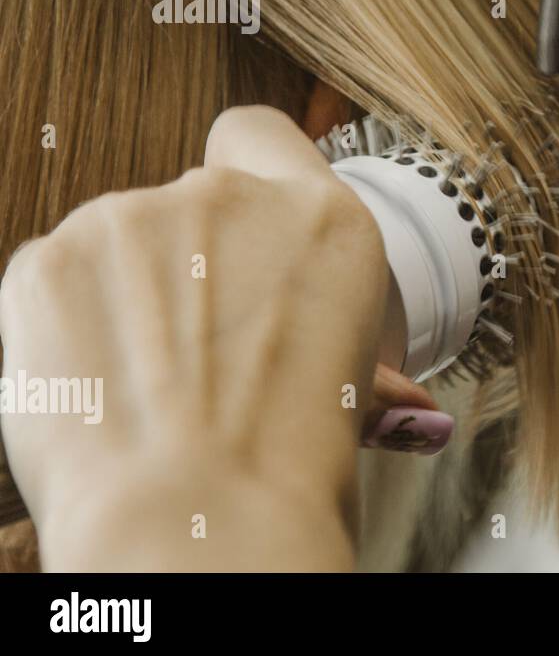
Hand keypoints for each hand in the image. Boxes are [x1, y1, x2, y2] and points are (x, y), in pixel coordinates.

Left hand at [0, 106, 430, 569]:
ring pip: (121, 244)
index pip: (258, 133)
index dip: (241, 178)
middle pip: (188, 203)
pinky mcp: (50, 258)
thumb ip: (354, 356)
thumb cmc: (289, 471)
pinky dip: (70, 325)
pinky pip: (59, 278)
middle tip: (202, 353)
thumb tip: (409, 409)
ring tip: (150, 384)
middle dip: (190, 262)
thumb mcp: (354, 394)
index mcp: (326, 221)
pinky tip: (102, 384)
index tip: (235, 229)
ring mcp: (134, 219)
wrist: (197, 521)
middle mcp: (230, 196)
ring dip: (130, 296)